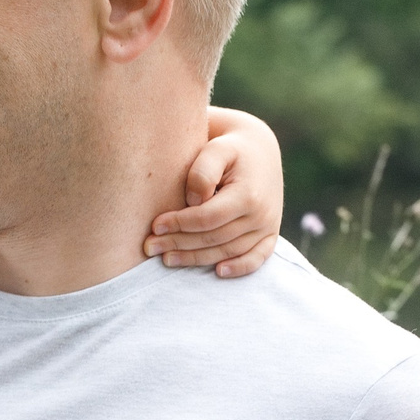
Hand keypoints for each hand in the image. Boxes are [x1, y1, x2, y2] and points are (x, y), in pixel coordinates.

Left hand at [149, 108, 282, 277]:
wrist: (259, 148)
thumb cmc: (229, 147)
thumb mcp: (215, 148)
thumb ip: (202, 171)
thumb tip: (193, 202)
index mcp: (248, 194)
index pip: (207, 219)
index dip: (179, 224)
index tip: (154, 225)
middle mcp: (261, 214)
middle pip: (214, 239)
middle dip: (179, 244)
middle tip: (150, 247)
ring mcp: (267, 226)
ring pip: (228, 251)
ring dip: (196, 259)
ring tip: (167, 259)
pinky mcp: (269, 233)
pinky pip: (257, 258)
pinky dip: (239, 268)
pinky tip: (217, 272)